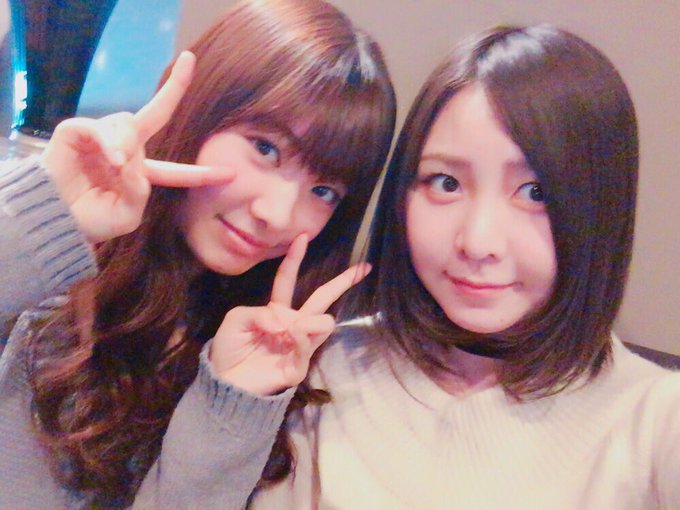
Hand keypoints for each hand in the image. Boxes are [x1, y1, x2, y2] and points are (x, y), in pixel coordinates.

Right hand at [40, 51, 234, 243]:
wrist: (53, 219)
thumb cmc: (89, 220)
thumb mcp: (125, 216)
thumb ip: (140, 193)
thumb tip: (133, 161)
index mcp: (140, 174)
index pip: (176, 172)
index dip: (200, 174)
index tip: (230, 174)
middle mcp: (125, 150)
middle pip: (157, 113)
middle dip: (175, 86)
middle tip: (189, 58)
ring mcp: (103, 137)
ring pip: (131, 124)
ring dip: (128, 146)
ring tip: (113, 168)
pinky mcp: (79, 130)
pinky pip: (103, 129)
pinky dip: (110, 144)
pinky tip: (111, 160)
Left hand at [209, 234, 370, 395]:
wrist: (225, 383)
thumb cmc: (229, 349)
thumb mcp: (236, 320)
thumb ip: (258, 311)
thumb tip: (286, 320)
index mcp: (276, 310)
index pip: (287, 280)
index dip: (295, 258)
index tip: (302, 236)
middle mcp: (292, 324)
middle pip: (323, 297)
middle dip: (343, 282)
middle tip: (364, 268)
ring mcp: (300, 344)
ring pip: (324, 322)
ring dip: (309, 321)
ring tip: (289, 330)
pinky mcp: (300, 365)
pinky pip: (309, 346)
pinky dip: (300, 337)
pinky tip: (290, 336)